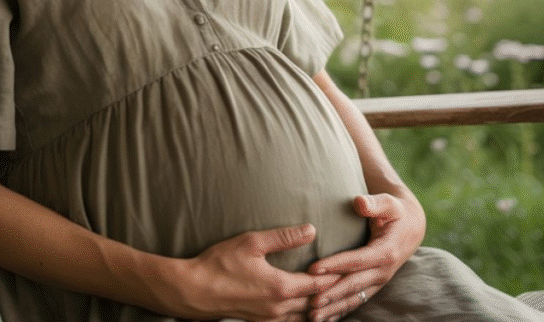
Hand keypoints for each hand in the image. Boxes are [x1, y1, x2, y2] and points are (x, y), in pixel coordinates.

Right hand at [173, 224, 340, 321]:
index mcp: (281, 287)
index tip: (350, 266)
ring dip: (319, 307)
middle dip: (332, 293)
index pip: (319, 284)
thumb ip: (284, 237)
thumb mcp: (251, 242)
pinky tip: (306, 308)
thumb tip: (312, 230)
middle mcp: (279, 308)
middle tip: (348, 281)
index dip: (336, 276)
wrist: (193, 292)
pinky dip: (303, 316)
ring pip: (305, 317)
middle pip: (316, 304)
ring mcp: (269, 319)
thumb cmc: (219, 264)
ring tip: (333, 296)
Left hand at [305, 194, 424, 321]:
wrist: (411, 226)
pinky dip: (340, 311)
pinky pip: (357, 301)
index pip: (357, 260)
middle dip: (331, 295)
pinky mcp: (374, 286)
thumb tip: (359, 201)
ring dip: (333, 308)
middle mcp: (383, 271)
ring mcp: (379, 281)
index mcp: (386, 251)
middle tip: (309, 302)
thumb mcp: (389, 203)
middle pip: (353, 285)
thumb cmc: (395, 211)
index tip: (313, 268)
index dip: (335, 264)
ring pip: (354, 298)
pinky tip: (325, 320)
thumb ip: (374, 202)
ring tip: (313, 316)